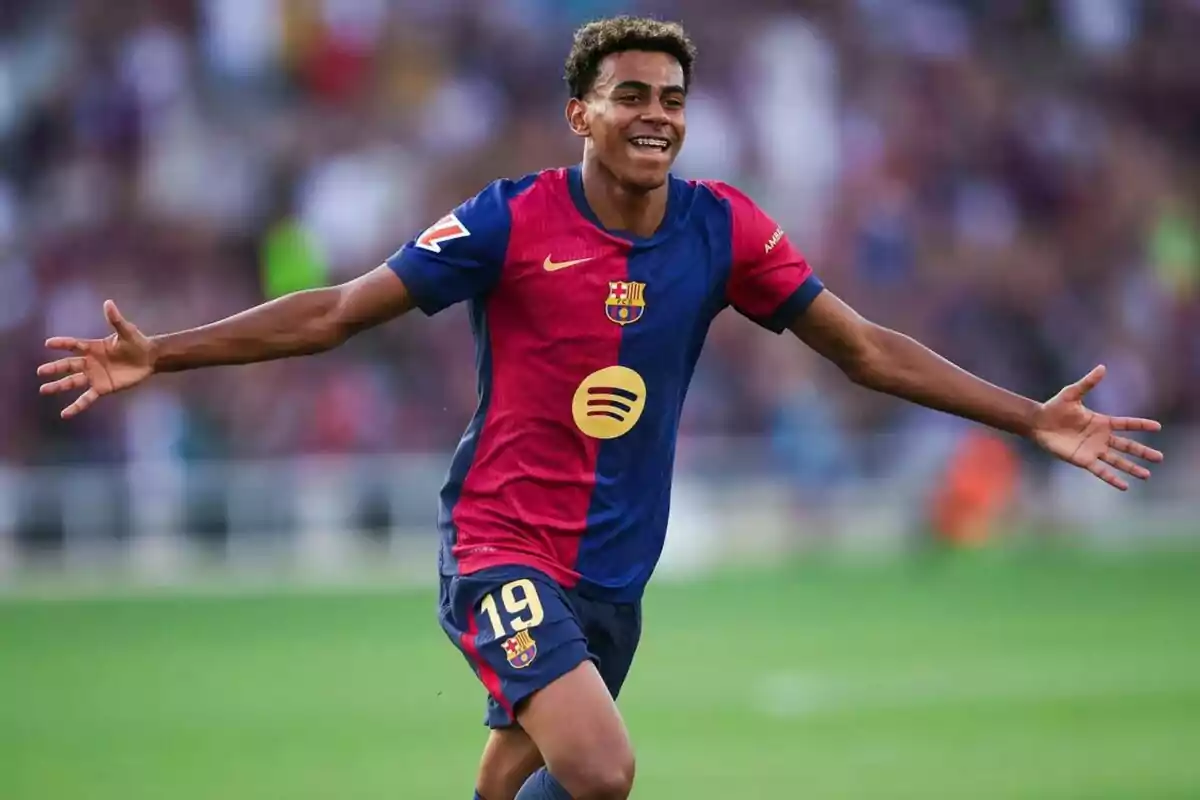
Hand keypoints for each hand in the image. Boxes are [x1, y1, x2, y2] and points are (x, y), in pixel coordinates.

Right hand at [38, 300, 155, 418]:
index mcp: (93, 347)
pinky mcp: (102, 388)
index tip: (48, 344)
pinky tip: (65, 413)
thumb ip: (115, 320)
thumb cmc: (137, 343)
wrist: (149, 359)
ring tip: (43, 390)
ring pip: (72, 382)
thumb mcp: (126, 331)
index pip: (74, 344)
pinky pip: (86, 398)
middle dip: (54, 368)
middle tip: (40, 372)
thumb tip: (108, 303)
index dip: (62, 344)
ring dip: (58, 386)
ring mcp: (95, 376)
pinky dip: (76, 406)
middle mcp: (90, 362)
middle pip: (68, 365)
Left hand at [1032, 365, 1163, 489]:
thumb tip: (1102, 368)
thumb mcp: (1072, 393)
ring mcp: (1093, 450)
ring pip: (1117, 460)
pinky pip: (1101, 471)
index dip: (1141, 425)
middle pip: (1127, 446)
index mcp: (1101, 422)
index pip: (1126, 424)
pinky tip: (1124, 485)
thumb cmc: (1054, 407)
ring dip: (1132, 468)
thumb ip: (1088, 383)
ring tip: (1147, 475)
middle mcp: (1100, 437)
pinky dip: (1112, 478)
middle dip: (1143, 452)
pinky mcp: (1083, 460)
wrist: (1038, 422)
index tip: (1157, 427)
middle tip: (1160, 458)